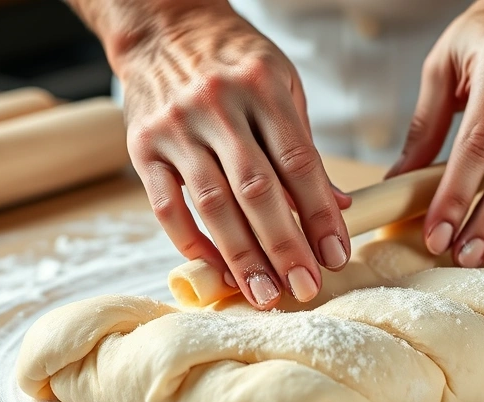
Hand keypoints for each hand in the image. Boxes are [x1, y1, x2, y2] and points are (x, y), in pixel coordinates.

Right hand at [72, 0, 351, 308]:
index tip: (335, 256)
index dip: (319, 215)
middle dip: (284, 246)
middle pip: (256, 189)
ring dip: (240, 255)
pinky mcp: (142, 146)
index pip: (298, 163)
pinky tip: (217, 269)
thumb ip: (305, 147)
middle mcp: (217, 106)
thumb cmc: (233, 59)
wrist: (163, 26)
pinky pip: (166, 205)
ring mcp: (176, 127)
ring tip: (263, 292)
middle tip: (303, 288)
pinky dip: (192, 242)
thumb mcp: (283, 86)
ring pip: (212, 203)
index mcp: (262, 87)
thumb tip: (340, 207)